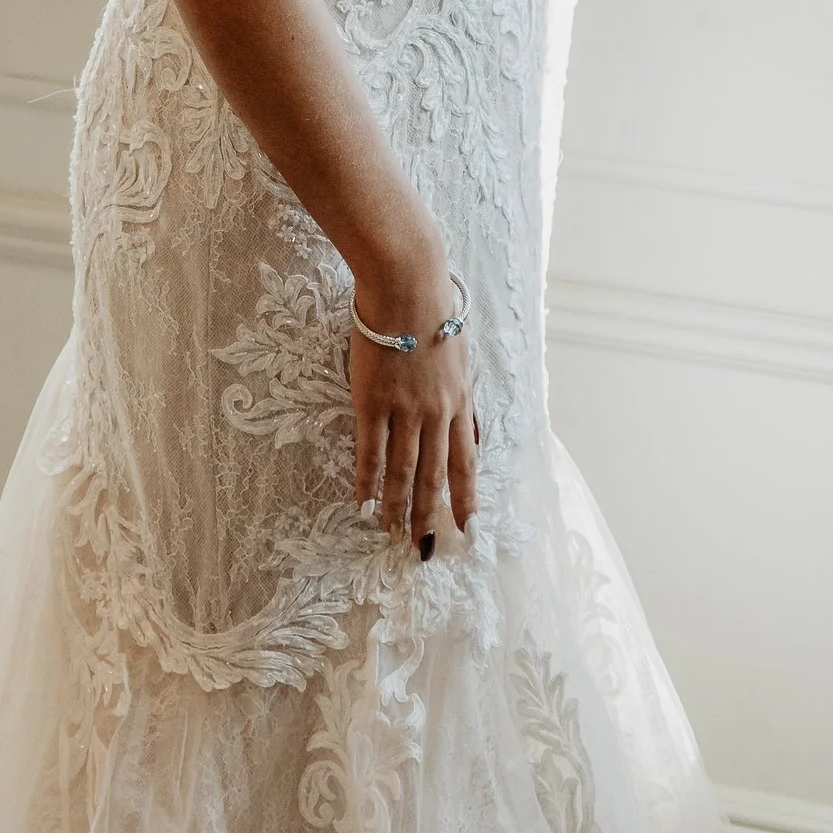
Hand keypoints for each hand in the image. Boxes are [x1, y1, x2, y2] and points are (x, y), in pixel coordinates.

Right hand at [348, 266, 477, 558]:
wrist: (407, 287)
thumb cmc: (433, 313)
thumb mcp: (460, 357)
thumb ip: (460, 395)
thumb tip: (468, 424)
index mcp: (460, 403)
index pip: (466, 462)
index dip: (465, 498)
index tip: (464, 527)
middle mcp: (436, 413)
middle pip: (434, 476)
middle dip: (430, 515)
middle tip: (422, 545)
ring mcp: (404, 410)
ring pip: (403, 471)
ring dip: (398, 506)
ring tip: (390, 531)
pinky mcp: (371, 402)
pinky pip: (370, 451)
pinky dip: (368, 480)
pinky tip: (363, 501)